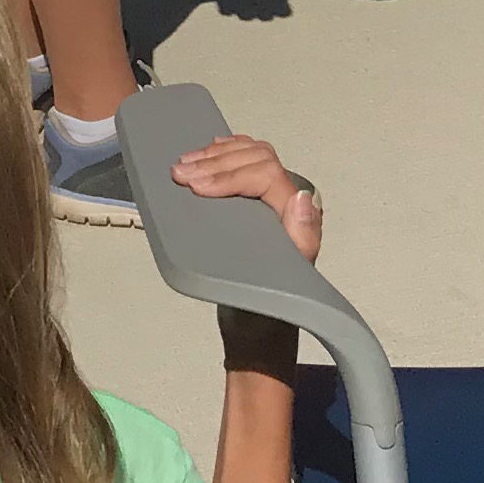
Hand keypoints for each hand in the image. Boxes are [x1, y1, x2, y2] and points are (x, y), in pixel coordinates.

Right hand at [173, 133, 319, 376]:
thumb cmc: (265, 311)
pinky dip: (224, 153)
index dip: (229, 175)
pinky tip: (207, 152)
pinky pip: (246, 162)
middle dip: (216, 162)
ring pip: (251, 155)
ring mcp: (275, 201)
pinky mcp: (258, 203)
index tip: (197, 186)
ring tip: (183, 165)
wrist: (257, 331)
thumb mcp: (280, 285)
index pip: (267, 175)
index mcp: (300, 219)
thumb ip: (297, 243)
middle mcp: (292, 204)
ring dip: (215, 155)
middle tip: (181, 173)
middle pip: (257, 159)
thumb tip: (303, 198)